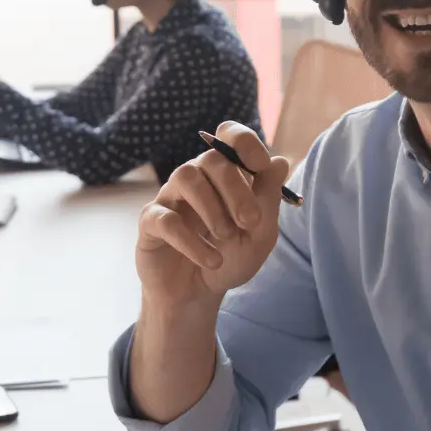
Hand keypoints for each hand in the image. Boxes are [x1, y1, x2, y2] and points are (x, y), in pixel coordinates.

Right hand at [135, 121, 289, 309]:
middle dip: (236, 189)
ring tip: (226, 237)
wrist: (200, 294)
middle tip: (250, 221)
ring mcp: (170, 197)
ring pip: (185, 176)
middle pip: (211, 158)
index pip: (228, 136)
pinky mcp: (150, 223)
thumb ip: (269, 198)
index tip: (260, 165)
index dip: (244, 142)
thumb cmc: (232, 258)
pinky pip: (166, 219)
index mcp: (225, 174)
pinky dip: (192, 241)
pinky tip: (212, 260)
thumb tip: (280, 161)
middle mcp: (197, 178)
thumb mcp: (260, 234)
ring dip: (212, 208)